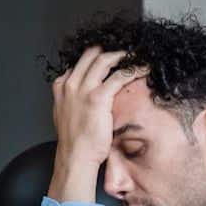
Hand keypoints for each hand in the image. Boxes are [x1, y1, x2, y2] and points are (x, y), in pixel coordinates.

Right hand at [49, 46, 146, 199]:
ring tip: (135, 55)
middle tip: (125, 51)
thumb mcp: (66, 114)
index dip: (95, 57)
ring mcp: (83, 89)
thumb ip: (73, 101)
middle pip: (90, 55)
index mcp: (61, 86)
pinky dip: (133, 70)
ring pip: (104, 60)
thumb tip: (84, 98)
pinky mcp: (97, 97)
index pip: (79, 63)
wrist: (75, 155)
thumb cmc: (76, 140)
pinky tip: (143, 69)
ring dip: (122, 56)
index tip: (109, 57)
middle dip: (108, 50)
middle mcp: (70, 83)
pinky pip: (119, 76)